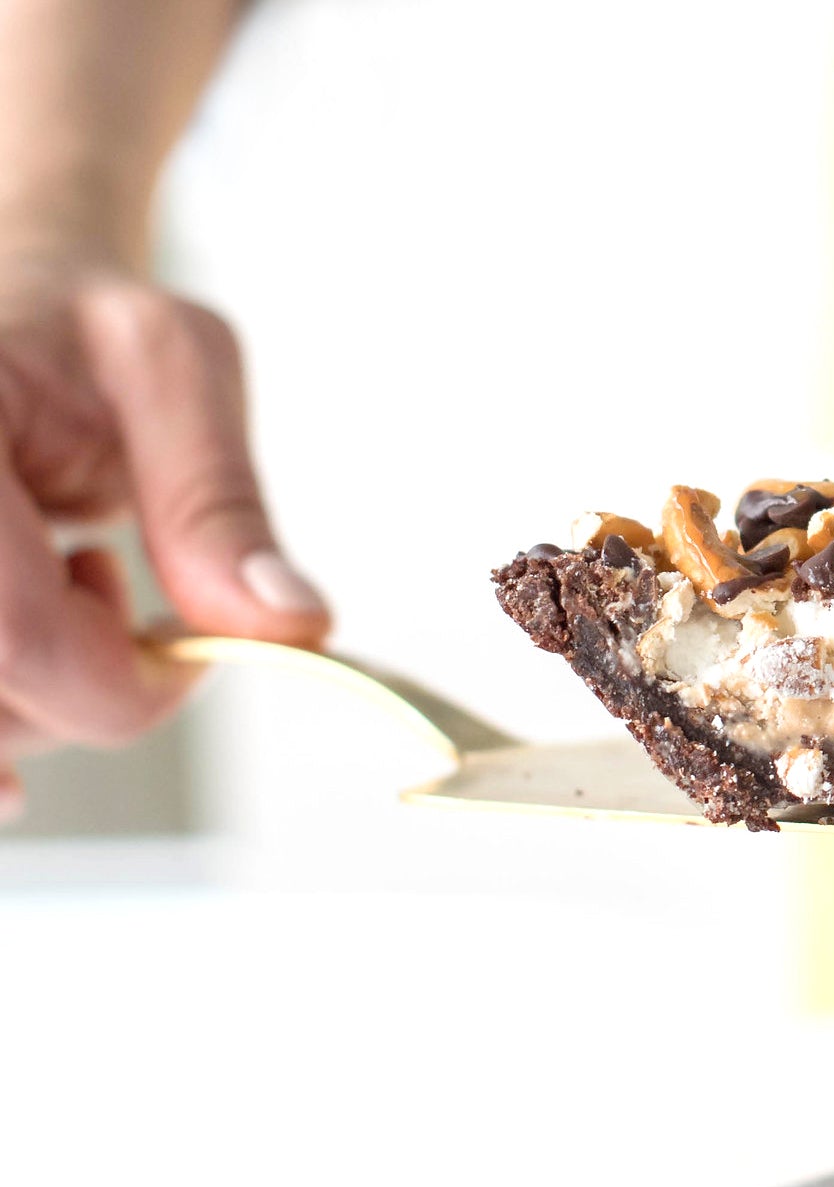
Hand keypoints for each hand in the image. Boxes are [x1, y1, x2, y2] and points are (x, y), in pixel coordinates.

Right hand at [0, 262, 329, 818]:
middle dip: (81, 695)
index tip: (182, 649)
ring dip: (45, 700)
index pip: (14, 629)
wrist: (15, 320)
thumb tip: (290, 623)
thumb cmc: (84, 330)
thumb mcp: (175, 371)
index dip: (117, 681)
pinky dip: (19, 703)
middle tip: (116, 600)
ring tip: (66, 585)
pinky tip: (44, 648)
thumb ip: (218, 504)